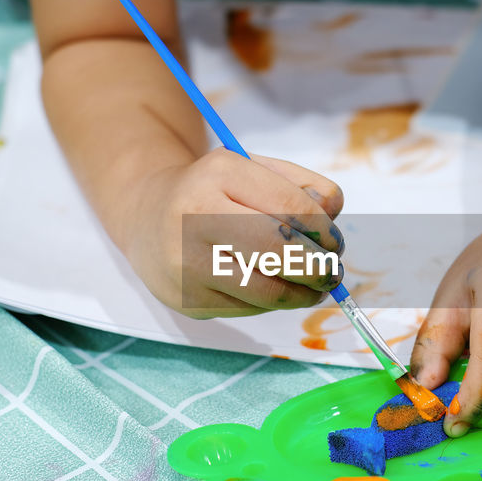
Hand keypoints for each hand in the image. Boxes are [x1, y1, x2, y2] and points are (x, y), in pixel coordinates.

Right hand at [124, 149, 345, 317]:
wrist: (147, 216)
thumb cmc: (215, 192)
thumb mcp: (255, 171)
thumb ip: (302, 187)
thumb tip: (331, 217)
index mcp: (219, 173)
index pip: (290, 207)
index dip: (323, 231)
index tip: (333, 243)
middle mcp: (195, 215)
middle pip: (277, 252)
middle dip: (317, 268)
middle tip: (331, 272)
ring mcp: (185, 262)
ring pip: (265, 291)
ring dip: (302, 294)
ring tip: (313, 288)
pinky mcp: (185, 299)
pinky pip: (247, 309)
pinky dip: (271, 304)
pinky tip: (273, 289)